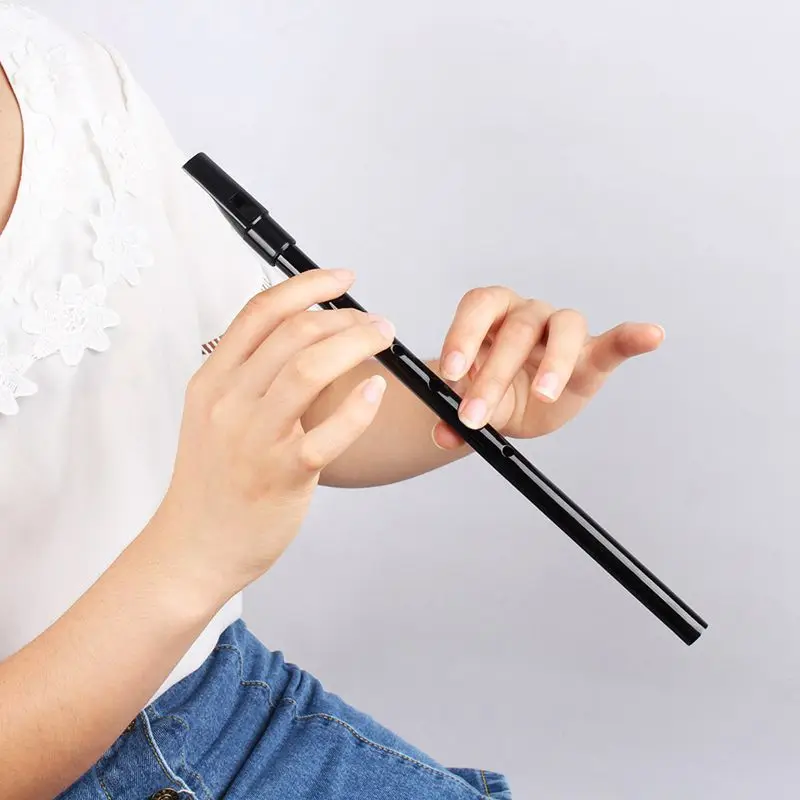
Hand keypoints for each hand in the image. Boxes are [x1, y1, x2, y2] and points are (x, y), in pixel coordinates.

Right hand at [155, 269, 394, 601]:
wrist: (194, 546)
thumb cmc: (213, 479)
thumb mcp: (215, 415)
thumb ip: (250, 375)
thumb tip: (305, 335)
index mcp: (212, 379)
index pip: (261, 311)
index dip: (307, 284)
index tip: (342, 279)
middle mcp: (229, 401)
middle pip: (293, 332)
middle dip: (345, 317)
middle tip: (377, 322)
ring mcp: (254, 438)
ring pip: (309, 367)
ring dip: (356, 344)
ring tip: (383, 341)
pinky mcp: (281, 475)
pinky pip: (328, 432)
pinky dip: (358, 407)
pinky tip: (376, 391)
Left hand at [431, 286, 663, 448]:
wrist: (515, 401)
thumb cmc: (493, 390)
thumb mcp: (472, 403)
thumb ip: (454, 416)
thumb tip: (442, 434)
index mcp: (493, 315)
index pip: (479, 307)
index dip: (464, 334)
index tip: (453, 372)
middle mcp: (527, 313)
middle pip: (516, 330)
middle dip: (494, 375)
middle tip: (475, 414)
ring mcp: (562, 330)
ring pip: (564, 329)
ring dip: (553, 363)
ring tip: (543, 395)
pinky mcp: (593, 355)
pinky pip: (616, 342)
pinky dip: (633, 338)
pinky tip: (651, 335)